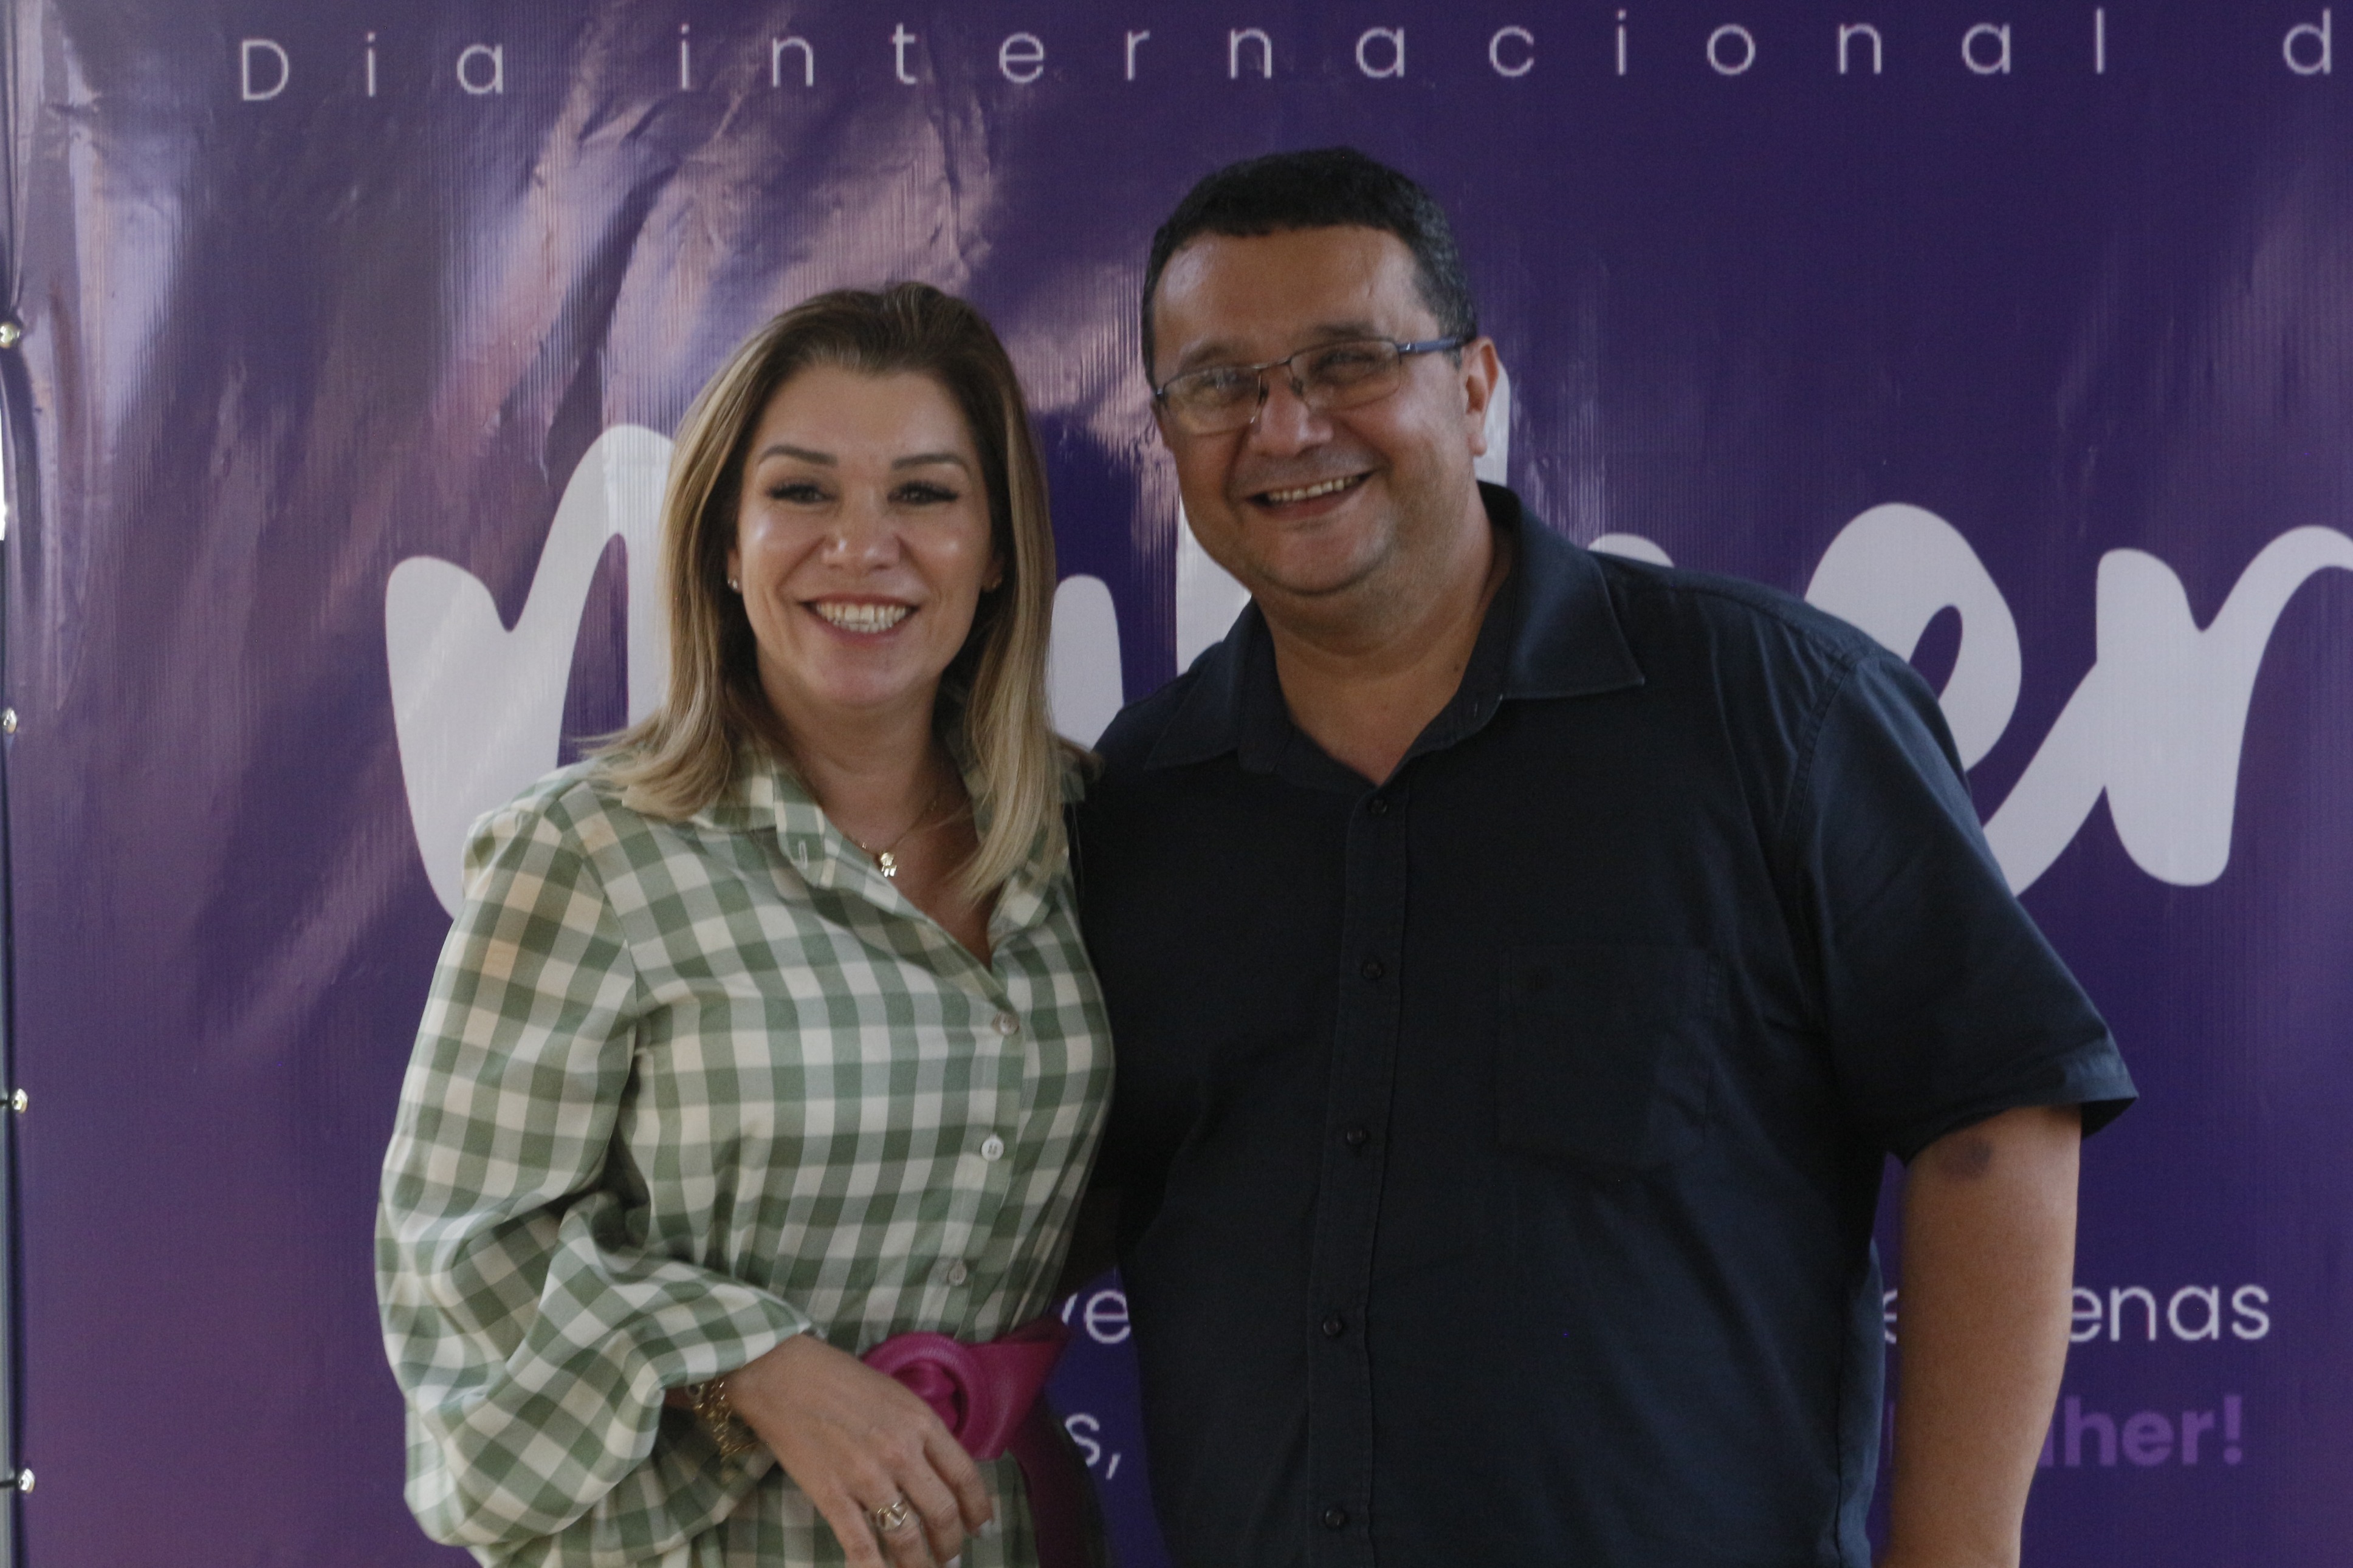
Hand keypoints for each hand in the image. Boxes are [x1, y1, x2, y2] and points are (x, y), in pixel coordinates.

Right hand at [724, 1333, 993, 1567]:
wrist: (783, 1376)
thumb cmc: (839, 1378)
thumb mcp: (895, 1395)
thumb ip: (919, 1430)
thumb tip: (938, 1469)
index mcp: (922, 1423)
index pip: (965, 1476)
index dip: (978, 1509)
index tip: (980, 1527)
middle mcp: (902, 1453)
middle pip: (941, 1512)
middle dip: (951, 1543)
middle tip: (951, 1557)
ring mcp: (867, 1478)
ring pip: (907, 1536)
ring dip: (920, 1563)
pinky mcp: (832, 1496)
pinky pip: (861, 1545)